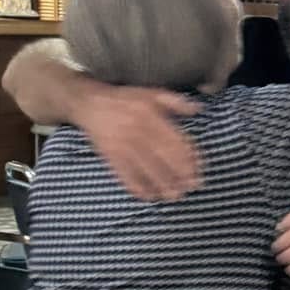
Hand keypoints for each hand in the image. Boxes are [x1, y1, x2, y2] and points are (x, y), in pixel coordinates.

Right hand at [79, 81, 201, 201]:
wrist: (90, 103)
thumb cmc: (125, 99)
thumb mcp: (151, 93)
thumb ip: (175, 101)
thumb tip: (197, 109)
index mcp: (151, 115)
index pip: (174, 139)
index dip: (188, 157)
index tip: (199, 169)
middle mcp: (138, 130)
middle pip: (163, 156)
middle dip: (180, 174)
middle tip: (192, 187)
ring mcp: (123, 144)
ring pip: (146, 168)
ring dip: (162, 184)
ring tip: (175, 195)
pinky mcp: (110, 155)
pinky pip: (125, 174)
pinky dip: (137, 187)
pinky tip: (149, 196)